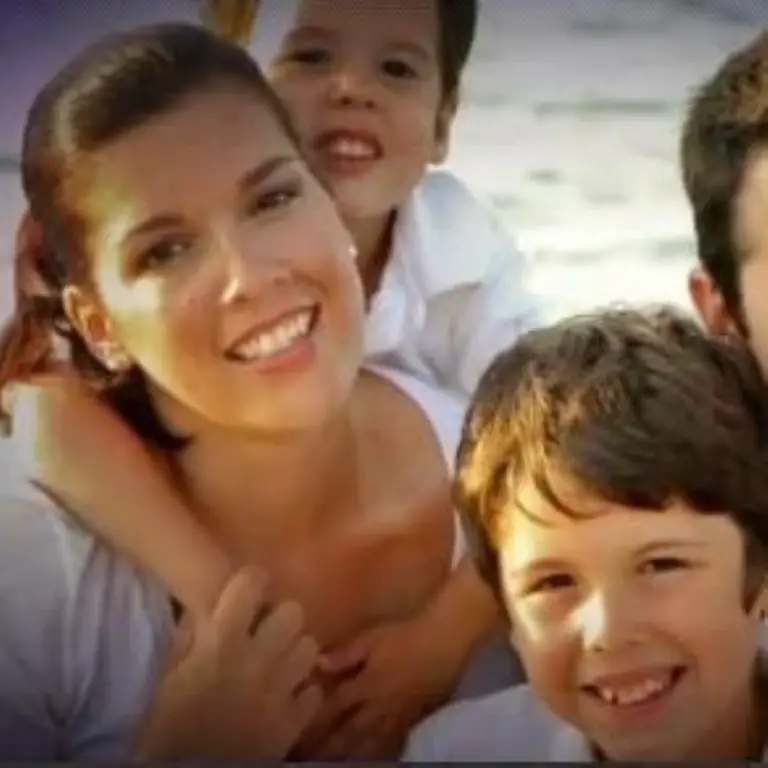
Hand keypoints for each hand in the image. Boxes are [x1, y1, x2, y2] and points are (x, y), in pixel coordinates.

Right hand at [135, 567, 322, 758]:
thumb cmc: (167, 731)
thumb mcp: (169, 678)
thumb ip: (190, 638)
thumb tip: (208, 607)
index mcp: (221, 643)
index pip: (253, 582)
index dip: (252, 582)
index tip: (247, 591)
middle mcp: (258, 659)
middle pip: (293, 610)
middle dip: (280, 618)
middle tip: (266, 631)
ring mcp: (281, 690)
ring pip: (310, 646)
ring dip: (294, 652)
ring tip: (278, 664)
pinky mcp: (295, 722)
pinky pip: (314, 691)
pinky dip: (302, 693)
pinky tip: (284, 699)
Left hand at [299, 617, 456, 758]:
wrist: (444, 643)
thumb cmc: (405, 635)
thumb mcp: (372, 638)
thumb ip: (345, 654)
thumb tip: (317, 663)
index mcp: (366, 685)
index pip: (334, 709)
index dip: (314, 722)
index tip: (296, 733)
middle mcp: (378, 707)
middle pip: (348, 734)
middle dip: (327, 748)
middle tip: (308, 758)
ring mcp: (396, 717)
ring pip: (368, 745)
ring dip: (349, 756)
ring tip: (332, 763)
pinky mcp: (411, 720)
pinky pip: (390, 743)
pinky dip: (376, 753)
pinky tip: (367, 758)